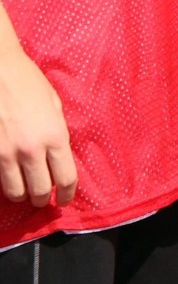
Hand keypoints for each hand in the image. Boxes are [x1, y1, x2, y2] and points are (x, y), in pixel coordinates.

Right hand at [0, 44, 75, 205]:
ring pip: (14, 192)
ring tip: (24, 190)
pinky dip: (3, 182)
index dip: (66, 195)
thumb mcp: (54, 105)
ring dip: (21, 194)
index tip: (63, 200)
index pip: (66, 178)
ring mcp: (5, 153)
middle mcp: (31, 149)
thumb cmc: (28, 83)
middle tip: (41, 198)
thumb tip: (59, 156)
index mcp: (55, 137)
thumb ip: (57, 133)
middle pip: (39, 191)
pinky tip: (7, 176)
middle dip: (41, 199)